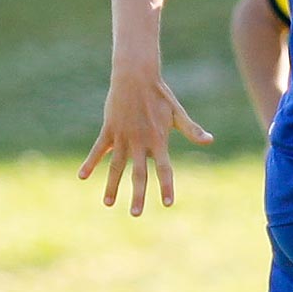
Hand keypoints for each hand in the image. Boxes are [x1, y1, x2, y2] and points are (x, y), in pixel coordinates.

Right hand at [78, 65, 212, 214]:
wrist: (136, 77)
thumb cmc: (160, 96)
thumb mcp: (178, 114)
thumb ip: (192, 130)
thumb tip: (210, 140)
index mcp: (159, 140)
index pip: (165, 168)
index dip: (166, 186)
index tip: (168, 203)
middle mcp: (140, 142)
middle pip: (139, 174)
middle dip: (138, 195)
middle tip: (136, 214)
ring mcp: (123, 137)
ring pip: (115, 167)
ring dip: (112, 186)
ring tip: (108, 204)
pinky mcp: (109, 130)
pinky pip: (98, 150)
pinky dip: (90, 163)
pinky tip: (82, 176)